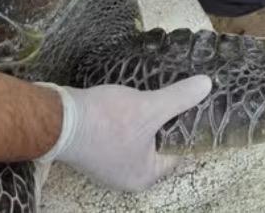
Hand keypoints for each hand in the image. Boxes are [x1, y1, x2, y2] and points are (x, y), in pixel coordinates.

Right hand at [36, 76, 211, 192]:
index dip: (184, 130)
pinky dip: (121, 125)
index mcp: (145, 176)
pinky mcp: (90, 152)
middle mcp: (125, 177)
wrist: (57, 118)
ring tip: (148, 101)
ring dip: (139, 124)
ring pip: (134, 143)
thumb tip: (207, 85)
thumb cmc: (106, 121)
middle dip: (160, 126)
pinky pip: (115, 139)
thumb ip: (179, 98)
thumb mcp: (149, 107)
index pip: (176, 155)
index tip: (190, 110)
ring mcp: (104, 166)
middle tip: (170, 101)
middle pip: (154, 149)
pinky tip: (123, 107)